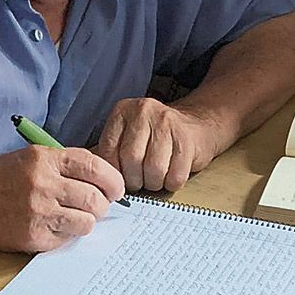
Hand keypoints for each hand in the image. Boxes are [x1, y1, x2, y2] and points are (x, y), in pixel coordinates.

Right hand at [0, 146, 124, 252]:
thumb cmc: (0, 178)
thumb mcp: (31, 158)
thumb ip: (65, 165)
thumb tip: (105, 182)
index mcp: (45, 159)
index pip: (94, 166)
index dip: (112, 179)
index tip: (117, 188)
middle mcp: (43, 184)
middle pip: (95, 198)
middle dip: (102, 204)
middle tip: (96, 206)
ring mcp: (38, 212)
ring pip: (87, 222)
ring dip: (86, 221)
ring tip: (74, 217)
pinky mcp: (33, 237)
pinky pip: (67, 239)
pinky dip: (66, 234)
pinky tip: (52, 225)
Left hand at [93, 98, 225, 192]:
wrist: (197, 126)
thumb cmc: (156, 137)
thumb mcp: (128, 134)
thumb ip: (112, 151)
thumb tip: (97, 180)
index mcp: (123, 110)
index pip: (108, 150)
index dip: (114, 172)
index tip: (120, 179)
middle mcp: (143, 111)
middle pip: (131, 160)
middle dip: (135, 180)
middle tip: (140, 181)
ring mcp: (167, 122)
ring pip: (153, 169)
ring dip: (154, 183)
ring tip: (155, 178)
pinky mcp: (187, 140)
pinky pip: (175, 176)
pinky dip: (171, 183)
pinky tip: (171, 175)